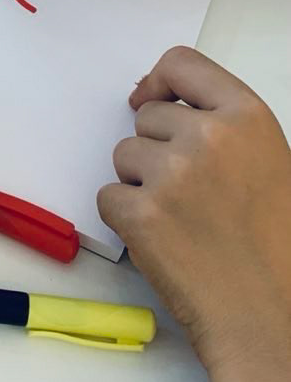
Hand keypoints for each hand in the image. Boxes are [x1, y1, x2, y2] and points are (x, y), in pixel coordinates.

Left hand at [98, 49, 290, 376]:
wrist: (267, 318)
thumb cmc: (273, 248)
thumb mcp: (268, 162)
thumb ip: (222, 127)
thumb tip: (153, 99)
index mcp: (247, 117)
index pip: (182, 63)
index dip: (159, 81)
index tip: (149, 98)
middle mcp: (209, 136)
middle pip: (146, 117)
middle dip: (156, 149)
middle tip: (190, 195)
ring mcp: (172, 174)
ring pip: (123, 155)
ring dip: (139, 184)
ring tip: (182, 221)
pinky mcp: (140, 213)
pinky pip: (107, 196)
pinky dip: (125, 218)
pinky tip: (163, 242)